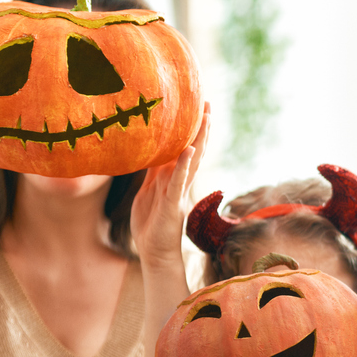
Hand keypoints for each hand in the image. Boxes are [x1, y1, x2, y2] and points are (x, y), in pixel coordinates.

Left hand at [131, 104, 209, 267]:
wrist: (154, 253)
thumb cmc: (151, 225)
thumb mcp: (148, 192)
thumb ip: (152, 173)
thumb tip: (149, 153)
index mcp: (172, 179)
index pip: (182, 148)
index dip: (189, 130)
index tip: (195, 108)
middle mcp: (180, 182)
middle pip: (194, 150)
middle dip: (201, 127)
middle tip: (208, 103)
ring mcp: (179, 192)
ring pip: (192, 161)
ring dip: (199, 139)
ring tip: (206, 118)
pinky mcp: (174, 204)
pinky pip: (179, 182)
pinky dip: (183, 166)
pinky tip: (188, 150)